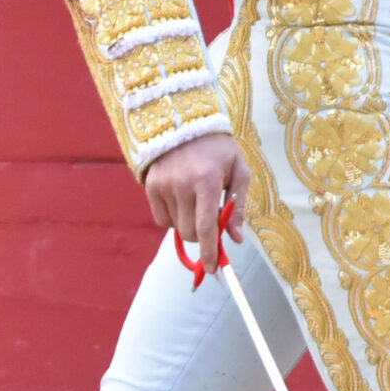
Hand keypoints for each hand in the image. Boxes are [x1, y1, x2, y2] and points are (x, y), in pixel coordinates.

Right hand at [142, 132, 247, 248]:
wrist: (185, 121)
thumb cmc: (218, 148)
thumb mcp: (239, 171)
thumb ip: (238, 205)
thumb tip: (236, 238)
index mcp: (207, 180)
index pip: (206, 227)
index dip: (210, 252)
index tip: (214, 269)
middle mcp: (182, 184)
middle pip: (191, 232)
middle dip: (202, 236)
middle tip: (211, 221)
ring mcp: (163, 185)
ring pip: (177, 227)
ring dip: (189, 223)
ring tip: (196, 200)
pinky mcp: (150, 186)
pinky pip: (161, 219)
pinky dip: (173, 218)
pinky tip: (182, 200)